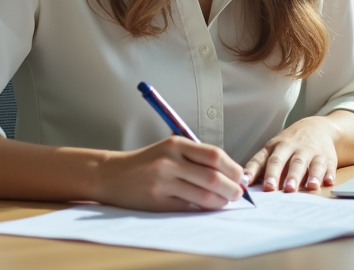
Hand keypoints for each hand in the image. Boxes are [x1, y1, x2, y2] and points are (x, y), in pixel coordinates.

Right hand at [94, 136, 246, 211]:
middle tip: (238, 193)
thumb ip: (197, 156)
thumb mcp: (170, 148)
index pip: (214, 155)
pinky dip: (203, 209)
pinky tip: (208, 207)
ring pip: (203, 196)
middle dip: (232, 188)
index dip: (233, 168)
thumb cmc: (148, 161)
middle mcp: (169, 162)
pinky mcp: (157, 202)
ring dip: (221, 202)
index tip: (241, 176)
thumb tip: (231, 172)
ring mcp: (163, 183)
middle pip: (212, 177)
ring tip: (226, 201)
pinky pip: (188, 208)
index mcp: (176, 144)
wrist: (112, 174)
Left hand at [243, 115, 339, 192]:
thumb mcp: (274, 149)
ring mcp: (309, 152)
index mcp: (275, 147)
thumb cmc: (291, 143)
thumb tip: (244, 185)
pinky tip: (326, 182)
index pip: (262, 159)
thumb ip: (260, 166)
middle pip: (281, 161)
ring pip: (303, 163)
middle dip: (275, 174)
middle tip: (271, 188)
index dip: (253, 171)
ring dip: (299, 176)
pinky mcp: (326, 157)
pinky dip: (327, 174)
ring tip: (296, 187)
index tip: (246, 182)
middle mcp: (291, 148)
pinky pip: (326, 166)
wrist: (319, 127)